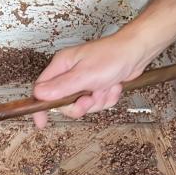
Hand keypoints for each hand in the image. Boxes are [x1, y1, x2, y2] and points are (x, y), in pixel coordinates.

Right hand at [32, 32, 149, 127]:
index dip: (41, 106)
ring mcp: (83, 80)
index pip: (41, 89)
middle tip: (90, 99)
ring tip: (106, 87)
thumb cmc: (113, 56)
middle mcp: (69, 73)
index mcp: (62, 65)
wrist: (136, 52)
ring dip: (98, 100)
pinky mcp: (96, 85)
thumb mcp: (84, 75)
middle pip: (64, 102)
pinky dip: (107, 98)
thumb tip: (39, 94)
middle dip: (80, 105)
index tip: (41, 122)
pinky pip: (96, 103)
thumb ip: (61, 87)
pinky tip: (113, 86)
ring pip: (82, 104)